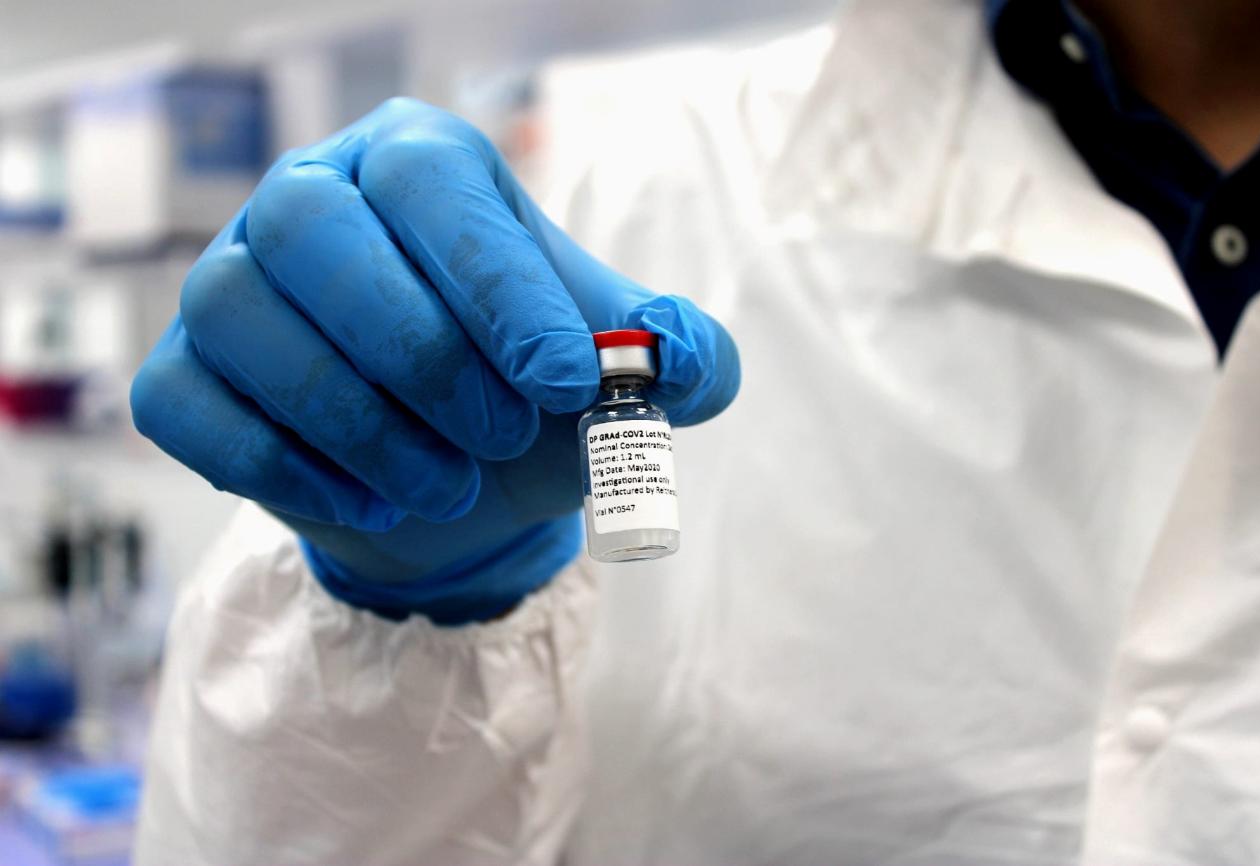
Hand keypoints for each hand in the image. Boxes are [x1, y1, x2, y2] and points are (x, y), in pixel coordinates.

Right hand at [130, 98, 739, 622]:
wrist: (455, 488)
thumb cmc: (532, 402)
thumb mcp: (619, 376)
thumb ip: (678, 357)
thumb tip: (683, 356)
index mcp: (417, 162)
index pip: (435, 184)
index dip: (498, 282)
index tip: (566, 379)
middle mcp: (309, 197)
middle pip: (319, 232)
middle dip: (421, 352)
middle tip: (503, 435)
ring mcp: (228, 280)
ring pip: (241, 314)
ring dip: (357, 420)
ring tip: (449, 488)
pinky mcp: (184, 371)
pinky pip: (184, 403)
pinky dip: (276, 464)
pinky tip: (365, 502)